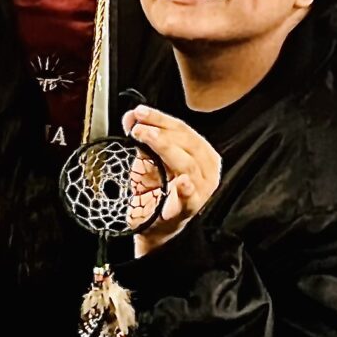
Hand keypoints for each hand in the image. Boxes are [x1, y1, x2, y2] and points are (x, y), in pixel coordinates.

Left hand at [124, 106, 222, 256]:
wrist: (151, 224)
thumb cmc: (155, 191)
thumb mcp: (148, 160)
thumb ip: (142, 138)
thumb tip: (131, 116)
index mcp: (200, 154)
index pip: (183, 130)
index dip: (161, 119)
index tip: (141, 112)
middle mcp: (205, 170)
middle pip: (187, 142)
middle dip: (161, 131)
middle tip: (139, 127)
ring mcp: (200, 190)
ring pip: (187, 163)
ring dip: (165, 147)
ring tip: (145, 137)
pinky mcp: (187, 210)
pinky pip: (189, 198)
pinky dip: (186, 190)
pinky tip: (182, 182)